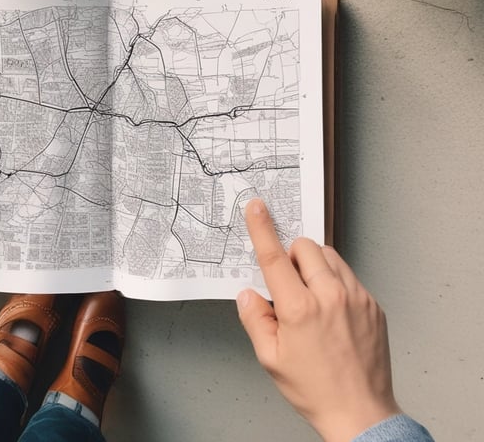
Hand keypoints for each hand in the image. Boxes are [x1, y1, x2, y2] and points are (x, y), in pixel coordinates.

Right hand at [237, 198, 400, 441]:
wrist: (362, 414)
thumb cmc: (316, 390)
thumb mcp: (271, 359)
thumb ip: (254, 319)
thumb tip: (248, 293)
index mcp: (299, 309)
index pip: (275, 257)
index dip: (262, 229)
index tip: (257, 207)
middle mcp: (329, 297)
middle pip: (306, 247)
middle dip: (292, 255)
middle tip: (289, 283)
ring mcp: (356, 299)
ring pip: (330, 256)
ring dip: (315, 265)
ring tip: (311, 295)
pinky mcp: (373, 305)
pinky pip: (349, 275)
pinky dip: (335, 281)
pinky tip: (332, 309)